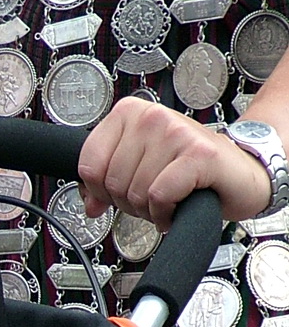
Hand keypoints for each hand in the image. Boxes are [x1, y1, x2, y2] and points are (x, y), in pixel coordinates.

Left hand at [78, 96, 271, 228]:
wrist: (239, 172)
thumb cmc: (189, 168)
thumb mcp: (138, 169)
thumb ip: (105, 182)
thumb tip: (89, 203)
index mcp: (130, 113)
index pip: (88, 163)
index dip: (99, 190)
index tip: (118, 192)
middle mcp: (152, 117)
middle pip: (111, 182)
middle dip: (128, 202)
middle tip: (152, 196)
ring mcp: (176, 132)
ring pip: (135, 192)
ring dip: (150, 209)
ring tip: (168, 199)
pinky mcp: (198, 154)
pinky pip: (159, 196)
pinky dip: (165, 213)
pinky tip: (177, 206)